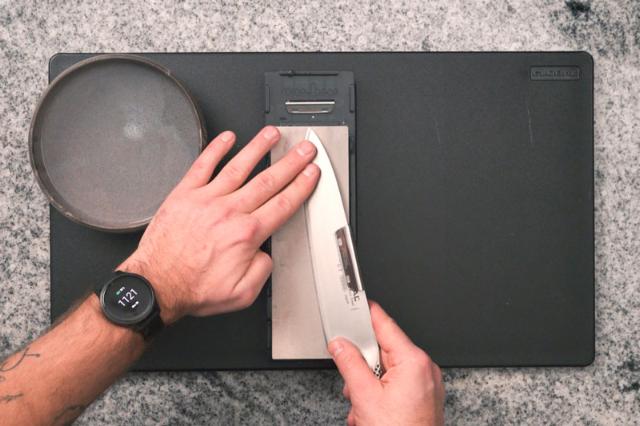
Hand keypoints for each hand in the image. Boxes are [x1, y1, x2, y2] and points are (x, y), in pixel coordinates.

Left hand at [119, 126, 318, 323]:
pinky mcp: (184, 195)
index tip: (311, 173)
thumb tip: (265, 253)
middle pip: (268, 181)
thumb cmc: (193, 288)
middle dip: (291, 162)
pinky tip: (227, 138)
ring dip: (259, 148)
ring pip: (239, 167)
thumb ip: (262, 270)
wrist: (156, 285)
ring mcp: (206, 200)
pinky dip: (215, 149)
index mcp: (246, 235)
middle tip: (304, 148)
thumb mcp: (242, 293)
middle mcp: (228, 212)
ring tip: (272, 134)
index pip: (283, 204)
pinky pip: (203, 165)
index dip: (301, 186)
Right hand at [328, 302, 444, 425]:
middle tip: (354, 383)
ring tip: (364, 408)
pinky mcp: (424, 397)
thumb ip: (350, 364)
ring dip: (369, 384)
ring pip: (388, 369)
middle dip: (363, 365)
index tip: (355, 304)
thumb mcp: (365, 396)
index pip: (385, 324)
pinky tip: (372, 413)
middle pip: (384, 350)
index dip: (366, 314)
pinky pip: (397, 384)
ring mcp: (426, 384)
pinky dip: (381, 393)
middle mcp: (425, 369)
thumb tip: (340, 344)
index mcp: (413, 361)